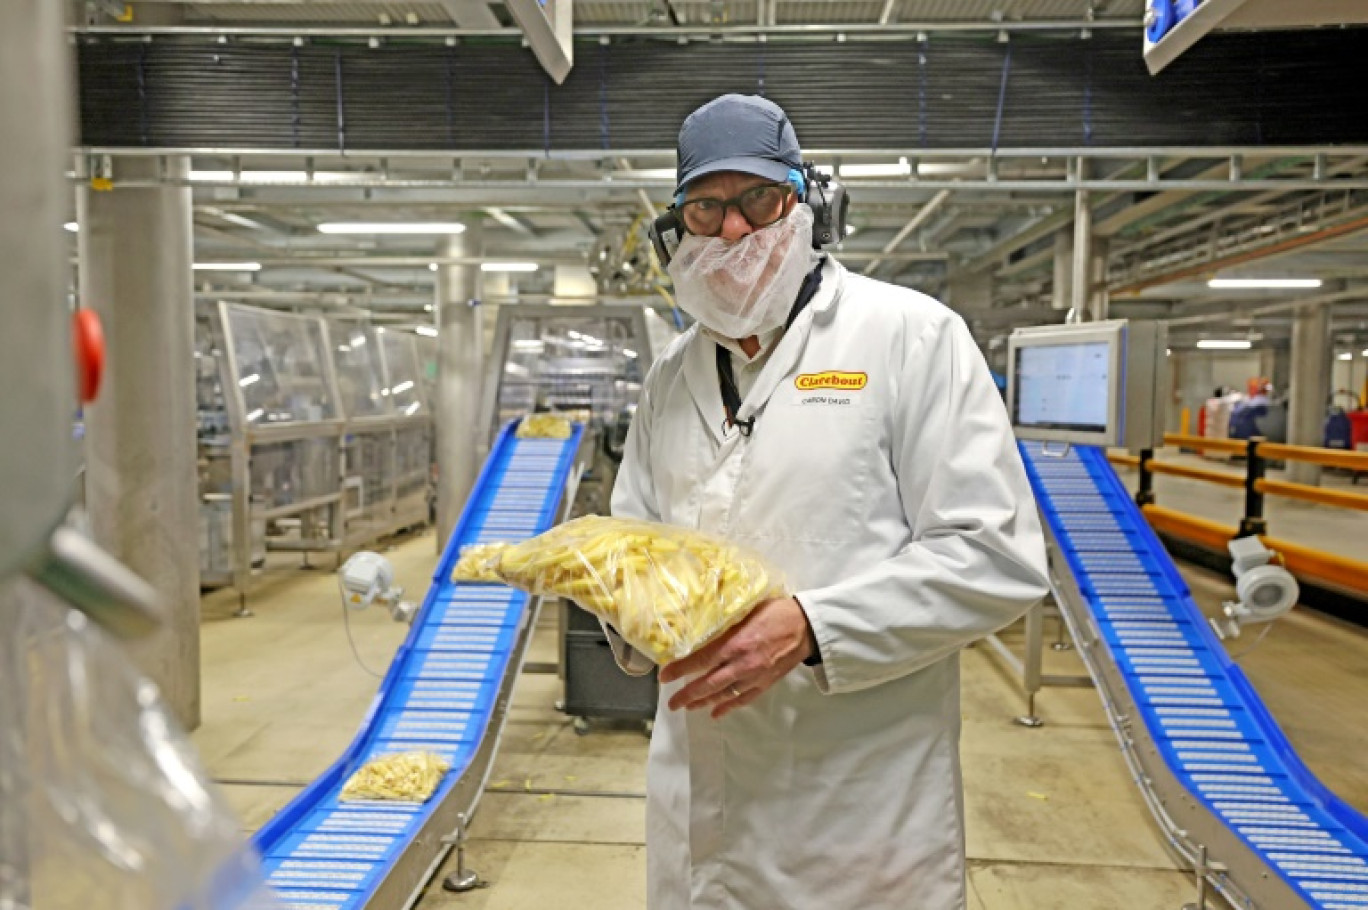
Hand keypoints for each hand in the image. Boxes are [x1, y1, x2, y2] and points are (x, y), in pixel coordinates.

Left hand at [660, 596, 814, 718]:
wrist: (806, 627)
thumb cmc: (776, 612)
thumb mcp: (746, 609)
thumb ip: (724, 620)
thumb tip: (700, 620)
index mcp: (735, 644)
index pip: (700, 660)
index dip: (680, 670)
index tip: (664, 676)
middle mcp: (742, 664)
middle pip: (708, 684)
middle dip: (687, 695)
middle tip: (671, 703)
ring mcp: (754, 677)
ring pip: (723, 695)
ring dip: (703, 702)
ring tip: (688, 707)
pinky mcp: (765, 683)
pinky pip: (743, 699)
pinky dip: (728, 707)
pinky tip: (715, 712)